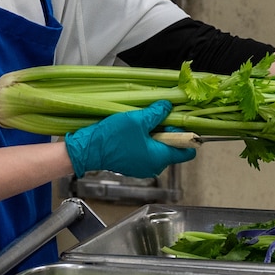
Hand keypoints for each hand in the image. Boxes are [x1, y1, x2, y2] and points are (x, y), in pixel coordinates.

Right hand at [63, 101, 196, 179]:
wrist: (87, 150)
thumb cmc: (112, 137)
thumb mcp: (137, 119)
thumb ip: (157, 113)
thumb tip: (168, 107)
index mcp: (159, 157)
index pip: (187, 152)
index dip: (186, 136)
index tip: (179, 123)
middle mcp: (153, 166)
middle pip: (172, 149)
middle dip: (168, 133)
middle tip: (156, 118)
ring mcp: (142, 167)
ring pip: (158, 149)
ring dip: (155, 136)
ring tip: (142, 124)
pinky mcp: (132, 165)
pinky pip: (146, 152)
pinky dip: (144, 141)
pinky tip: (134, 131)